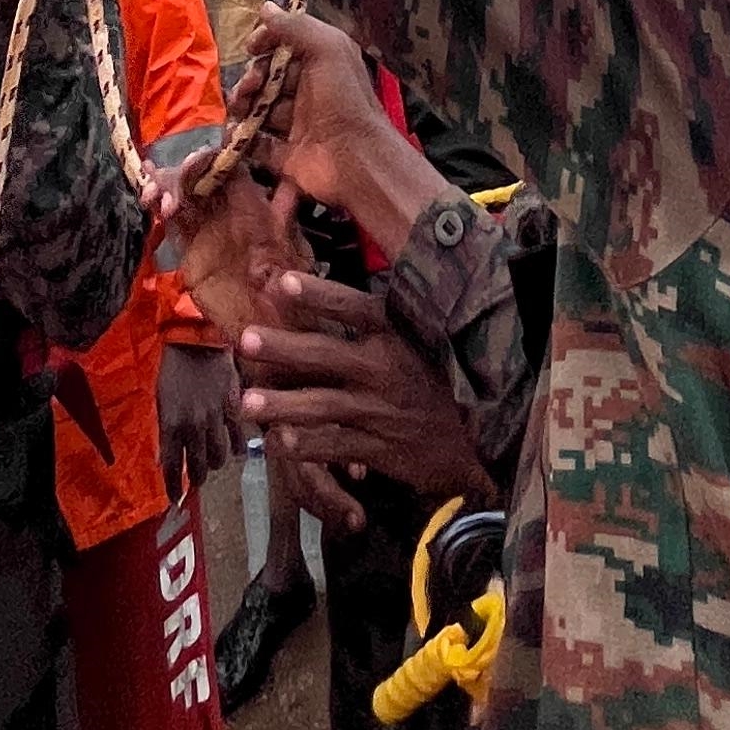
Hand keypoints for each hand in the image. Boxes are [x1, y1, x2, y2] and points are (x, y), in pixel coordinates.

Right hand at [151, 158, 284, 338]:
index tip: (195, 160)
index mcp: (255, 204)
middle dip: (182, 172)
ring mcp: (207, 229)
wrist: (272, 328)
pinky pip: (173, 222)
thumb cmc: (292, 290)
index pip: (230, 166)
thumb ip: (285, 220)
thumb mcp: (296, 253)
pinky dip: (159, 206)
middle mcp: (228, 210)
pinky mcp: (189, 250)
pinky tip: (149, 200)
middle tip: (168, 183)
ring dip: (166, 187)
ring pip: (182, 195)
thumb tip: (287, 186)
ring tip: (156, 197)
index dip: (212, 157)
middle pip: (200, 176)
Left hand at [158, 341, 241, 495]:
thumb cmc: (171, 366)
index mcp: (171, 424)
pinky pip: (238, 436)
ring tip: (213, 463)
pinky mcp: (234, 407)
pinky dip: (236, 447)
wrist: (196, 337)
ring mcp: (216, 418)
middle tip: (197, 480)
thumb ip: (162, 430)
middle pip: (198, 466)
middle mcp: (194, 427)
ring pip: (219, 456)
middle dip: (197, 477)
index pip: (172, 467)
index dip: (174, 487)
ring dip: (215, 464)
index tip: (174, 499)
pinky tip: (235, 451)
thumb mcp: (159, 399)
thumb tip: (163, 459)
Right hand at [233, 3, 444, 256]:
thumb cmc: (344, 99)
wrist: (355, 160)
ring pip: (259, 109)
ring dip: (243, 105)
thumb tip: (265, 8)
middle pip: (269, 79)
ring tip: (238, 107)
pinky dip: (241, 138)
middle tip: (250, 85)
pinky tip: (232, 132)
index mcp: (321, 65)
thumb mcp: (327, 49)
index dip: (266, 44)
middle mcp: (308, 93)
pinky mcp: (285, 156)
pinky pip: (257, 144)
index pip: (286, 48)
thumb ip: (296, 27)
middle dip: (252, 77)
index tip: (251, 47)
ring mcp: (296, 126)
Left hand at [235, 273, 486, 530]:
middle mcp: (385, 368)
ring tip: (247, 402)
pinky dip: (310, 445)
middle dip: (283, 348)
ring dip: (284, 404)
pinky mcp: (381, 448)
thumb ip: (388, 317)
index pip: (353, 308)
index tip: (281, 281)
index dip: (318, 295)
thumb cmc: (446, 376)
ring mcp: (380, 410)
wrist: (485, 435)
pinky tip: (281, 442)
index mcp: (397, 333)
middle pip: (326, 354)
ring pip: (323, 405)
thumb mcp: (426, 336)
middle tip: (244, 340)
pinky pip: (338, 446)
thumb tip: (349, 289)